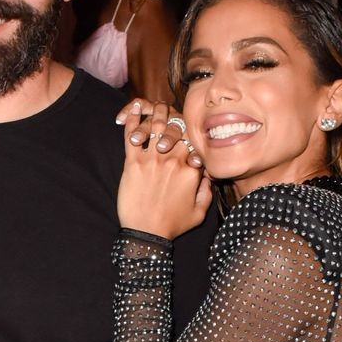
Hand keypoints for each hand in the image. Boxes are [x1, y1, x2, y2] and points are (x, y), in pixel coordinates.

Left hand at [116, 98, 211, 238]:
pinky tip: (133, 108)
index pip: (195, 141)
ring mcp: (152, 160)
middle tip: (171, 111)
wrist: (146, 235)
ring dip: (156, 112)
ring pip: (155, 126)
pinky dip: (131, 119)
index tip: (188, 131)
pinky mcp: (133, 164)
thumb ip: (208, 191)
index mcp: (192, 170)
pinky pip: (131, 135)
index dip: (192, 133)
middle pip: (177, 128)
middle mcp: (173, 161)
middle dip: (175, 117)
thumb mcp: (199, 212)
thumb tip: (210, 175)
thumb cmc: (172, 225)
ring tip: (156, 106)